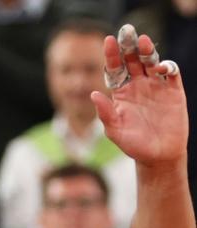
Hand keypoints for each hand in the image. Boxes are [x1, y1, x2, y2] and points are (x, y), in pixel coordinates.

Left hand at [91, 34, 187, 166]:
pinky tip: (161, 67)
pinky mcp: (174, 92)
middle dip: (129, 46)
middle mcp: (138, 86)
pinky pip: (172, 74)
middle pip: (133, 60)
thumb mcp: (114, 131)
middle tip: (126, 31)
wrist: (158, 156)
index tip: (108, 41)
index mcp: (121, 93)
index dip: (112, 54)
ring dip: (148, 51)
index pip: (115, 69)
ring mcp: (156, 87)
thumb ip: (105, 113)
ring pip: (152, 63)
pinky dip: (168, 67)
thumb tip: (93, 94)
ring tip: (142, 42)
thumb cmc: (133, 145)